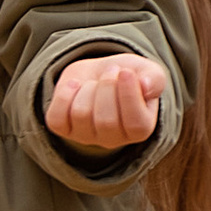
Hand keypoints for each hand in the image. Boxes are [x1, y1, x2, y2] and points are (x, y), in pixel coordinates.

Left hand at [46, 53, 166, 151]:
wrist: (99, 72)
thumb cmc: (126, 75)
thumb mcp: (146, 71)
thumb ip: (154, 78)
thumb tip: (145, 86)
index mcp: (140, 129)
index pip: (135, 123)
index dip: (129, 95)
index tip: (126, 72)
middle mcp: (113, 139)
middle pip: (106, 121)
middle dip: (107, 87)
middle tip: (112, 71)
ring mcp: (86, 136)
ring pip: (81, 115)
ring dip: (88, 88)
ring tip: (95, 80)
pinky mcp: (63, 128)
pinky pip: (56, 118)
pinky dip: (63, 96)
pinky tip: (74, 85)